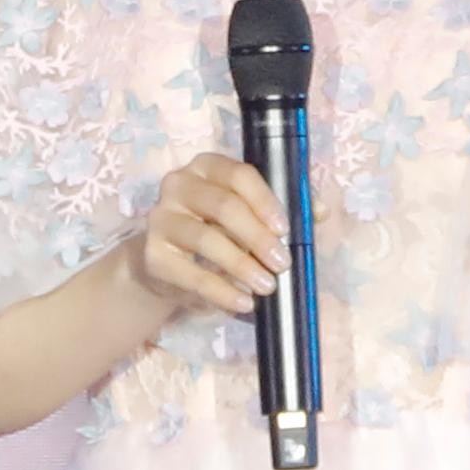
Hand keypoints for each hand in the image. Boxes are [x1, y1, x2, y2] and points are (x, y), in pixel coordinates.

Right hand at [120, 150, 287, 321]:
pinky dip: (221, 292)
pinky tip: (244, 303)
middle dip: (257, 237)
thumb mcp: (247, 214)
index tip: (286, 229)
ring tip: (268, 286)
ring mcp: (161, 218)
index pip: (238, 175)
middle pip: (223, 206)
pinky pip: (191, 275)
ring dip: (242, 265)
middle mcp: (178, 184)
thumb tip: (318, 211)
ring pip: (206, 239)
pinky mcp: (152, 255)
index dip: (264, 201)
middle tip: (282, 263)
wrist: (166, 263)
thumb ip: (282, 208)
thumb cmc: (216, 230)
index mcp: (207, 167)